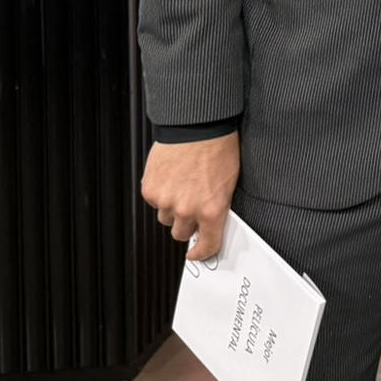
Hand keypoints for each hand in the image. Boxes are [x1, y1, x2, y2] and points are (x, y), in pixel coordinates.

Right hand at [140, 132, 239, 260]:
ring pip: (165, 217)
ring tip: (182, 185)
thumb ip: (218, 205)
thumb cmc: (218, 148)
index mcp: (212, 209)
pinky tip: (171, 176)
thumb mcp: (230, 181)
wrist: (197, 126)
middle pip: (180, 233)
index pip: (208, 243)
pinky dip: (161, 192)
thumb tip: (211, 221)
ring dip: (172, 208)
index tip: (197, 254)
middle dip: (186, 222)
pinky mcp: (150, 190)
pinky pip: (154, 201)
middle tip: (191, 205)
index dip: (202, 252)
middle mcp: (187, 209)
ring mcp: (166, 201)